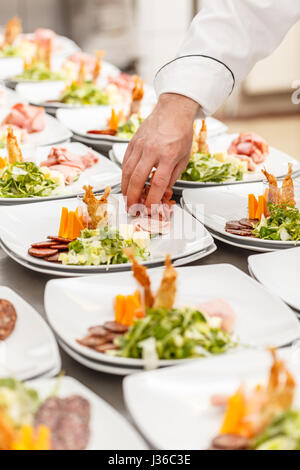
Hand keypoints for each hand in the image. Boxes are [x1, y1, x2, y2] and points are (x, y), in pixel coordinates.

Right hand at [121, 93, 198, 209]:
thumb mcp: (183, 158)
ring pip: (127, 171)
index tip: (151, 208)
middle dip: (134, 197)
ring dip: (126, 188)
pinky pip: (125, 162)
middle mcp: (152, 150)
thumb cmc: (180, 133)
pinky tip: (126, 183)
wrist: (173, 110)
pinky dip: (124, 175)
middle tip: (132, 208)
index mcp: (168, 155)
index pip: (158, 183)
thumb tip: (162, 193)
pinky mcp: (132, 142)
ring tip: (127, 199)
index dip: (152, 199)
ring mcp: (140, 145)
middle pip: (138, 179)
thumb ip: (172, 177)